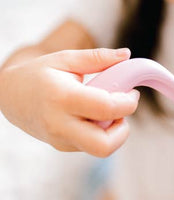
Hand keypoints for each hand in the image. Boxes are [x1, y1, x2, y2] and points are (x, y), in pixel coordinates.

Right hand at [0, 48, 139, 156]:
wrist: (9, 95)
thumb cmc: (39, 74)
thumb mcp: (66, 58)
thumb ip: (98, 57)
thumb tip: (126, 54)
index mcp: (63, 98)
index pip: (106, 108)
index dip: (127, 102)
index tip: (132, 92)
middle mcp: (60, 124)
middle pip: (104, 145)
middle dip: (123, 129)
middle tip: (122, 109)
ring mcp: (60, 139)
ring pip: (100, 149)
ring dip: (114, 131)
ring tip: (108, 109)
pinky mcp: (62, 146)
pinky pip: (91, 146)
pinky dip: (102, 132)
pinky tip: (95, 114)